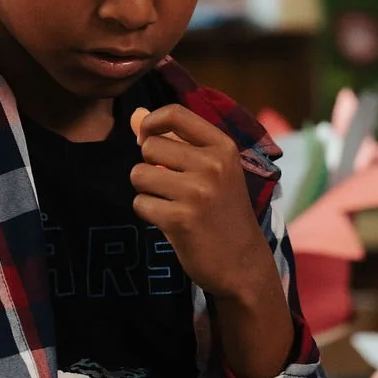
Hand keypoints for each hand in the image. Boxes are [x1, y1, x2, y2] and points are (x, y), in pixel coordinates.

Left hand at [129, 105, 269, 298]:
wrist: (243, 263)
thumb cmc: (223, 213)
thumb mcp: (211, 171)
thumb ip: (174, 141)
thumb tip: (134, 115)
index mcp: (223, 147)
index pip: (175, 113)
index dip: (151, 123)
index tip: (146, 140)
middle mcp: (212, 165)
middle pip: (149, 147)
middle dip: (149, 167)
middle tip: (170, 187)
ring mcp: (197, 192)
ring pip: (139, 175)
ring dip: (147, 192)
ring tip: (170, 204)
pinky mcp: (180, 219)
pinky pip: (140, 203)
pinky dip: (149, 214)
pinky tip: (171, 223)